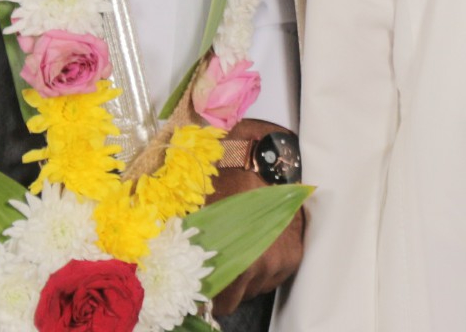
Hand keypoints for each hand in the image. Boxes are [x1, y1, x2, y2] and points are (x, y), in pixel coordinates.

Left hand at [208, 119, 307, 314]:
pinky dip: (265, 271)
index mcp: (241, 263)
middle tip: (218, 270)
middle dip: (229, 288)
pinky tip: (255, 253)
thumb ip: (192, 250)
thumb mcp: (201, 218)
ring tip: (238, 256)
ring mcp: (282, 262)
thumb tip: (171, 271)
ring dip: (248, 279)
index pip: (224, 301)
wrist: (260, 163)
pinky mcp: (295, 256)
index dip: (210, 296)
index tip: (202, 286)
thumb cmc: (225, 189)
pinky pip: (275, 278)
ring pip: (258, 288)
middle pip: (241, 297)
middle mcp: (265, 267)